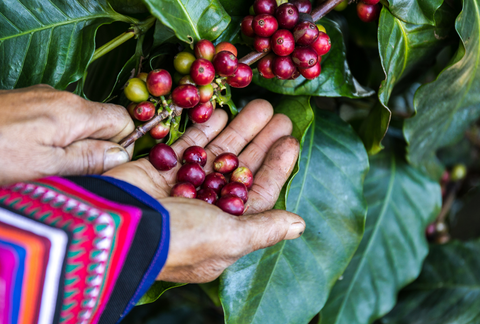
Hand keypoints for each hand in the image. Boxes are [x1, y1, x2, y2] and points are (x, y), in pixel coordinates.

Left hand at [0, 85, 134, 184]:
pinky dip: (54, 141)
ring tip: (49, 170)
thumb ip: (89, 159)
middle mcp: (60, 98)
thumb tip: (122, 155)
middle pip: (101, 122)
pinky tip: (33, 157)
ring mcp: (40, 99)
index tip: (109, 167)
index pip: (123, 119)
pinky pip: (55, 122)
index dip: (124, 144)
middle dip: (97, 149)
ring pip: (77, 124)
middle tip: (75, 175)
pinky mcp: (24, 105)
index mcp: (73, 112)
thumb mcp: (46, 169)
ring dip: (74, 147)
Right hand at [105, 99, 304, 282]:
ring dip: (238, 130)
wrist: (116, 228)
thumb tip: (299, 225)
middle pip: (240, 169)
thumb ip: (264, 229)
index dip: (276, 168)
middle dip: (260, 143)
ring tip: (260, 107)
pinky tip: (223, 112)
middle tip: (280, 117)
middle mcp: (204, 209)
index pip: (258, 194)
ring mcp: (181, 187)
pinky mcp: (160, 169)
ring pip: (217, 154)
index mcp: (224, 230)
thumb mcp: (229, 238)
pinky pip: (188, 145)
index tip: (290, 142)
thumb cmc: (179, 239)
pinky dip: (205, 129)